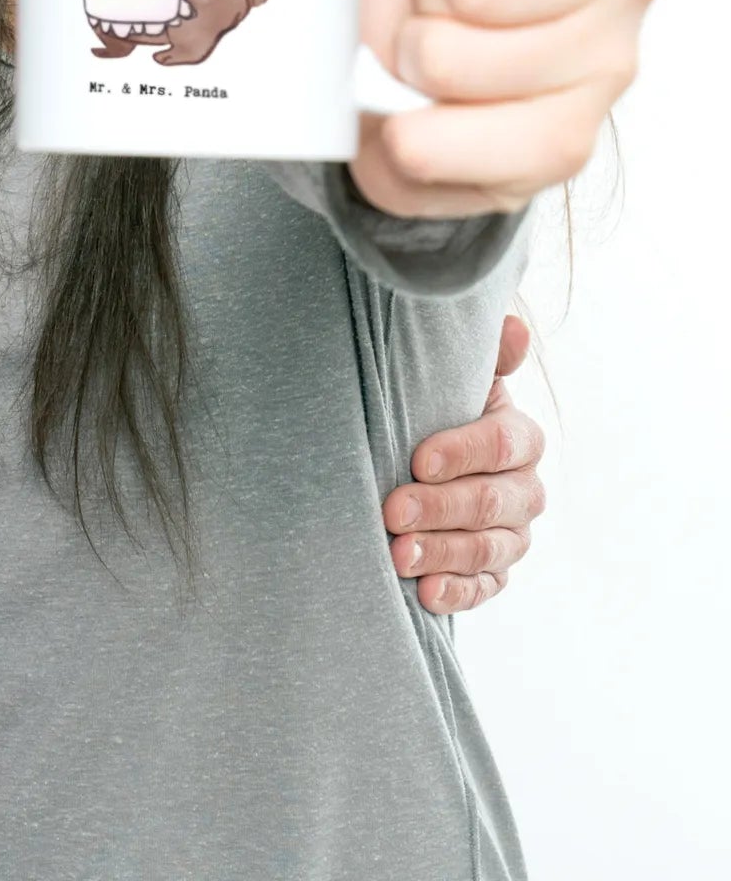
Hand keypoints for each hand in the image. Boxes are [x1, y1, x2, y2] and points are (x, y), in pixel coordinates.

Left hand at [384, 315, 546, 612]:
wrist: (420, 456)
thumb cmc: (433, 408)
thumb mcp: (452, 379)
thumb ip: (483, 356)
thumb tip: (513, 325)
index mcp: (519, 437)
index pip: (501, 444)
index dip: (461, 452)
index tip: (417, 459)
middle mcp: (526, 489)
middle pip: (492, 502)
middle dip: (440, 508)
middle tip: (392, 511)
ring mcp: (513, 534)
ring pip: (488, 549)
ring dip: (441, 553)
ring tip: (397, 555)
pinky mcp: (496, 572)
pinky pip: (485, 588)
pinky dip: (456, 592)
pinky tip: (425, 593)